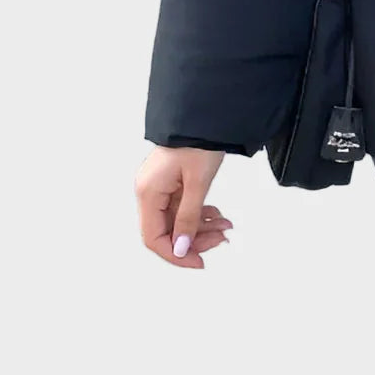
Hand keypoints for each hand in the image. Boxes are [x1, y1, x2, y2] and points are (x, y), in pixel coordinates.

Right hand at [135, 146, 230, 269]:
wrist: (206, 112)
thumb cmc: (199, 139)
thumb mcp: (197, 182)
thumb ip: (188, 217)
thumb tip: (180, 248)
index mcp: (148, 191)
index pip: (153, 237)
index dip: (175, 254)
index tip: (198, 261)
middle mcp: (149, 190)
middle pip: (166, 230)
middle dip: (194, 239)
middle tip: (220, 240)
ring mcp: (160, 185)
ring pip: (177, 220)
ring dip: (201, 227)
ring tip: (225, 226)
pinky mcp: (171, 181)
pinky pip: (182, 206)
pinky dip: (200, 213)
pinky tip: (217, 215)